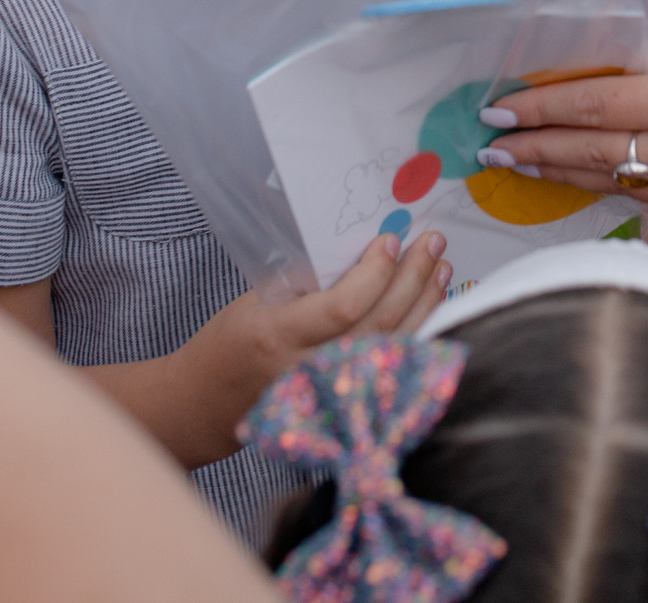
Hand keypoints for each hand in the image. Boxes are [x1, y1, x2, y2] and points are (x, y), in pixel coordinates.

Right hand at [187, 231, 449, 458]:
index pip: (342, 308)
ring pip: (392, 348)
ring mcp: (328, 394)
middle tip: (432, 243)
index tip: (391, 241)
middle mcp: (308, 370)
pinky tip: (429, 307)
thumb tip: (362, 252)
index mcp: (278, 336)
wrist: (207, 403)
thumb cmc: (229, 341)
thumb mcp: (255, 301)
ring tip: (440, 268)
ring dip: (423, 305)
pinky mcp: (342, 405)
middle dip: (411, 280)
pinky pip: (389, 367)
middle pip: (377, 326)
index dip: (374, 274)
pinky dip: (415, 334)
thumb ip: (304, 284)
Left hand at [485, 11, 647, 203]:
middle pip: (592, 152)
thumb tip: (603, 56)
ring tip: (521, 169)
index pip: (590, 106)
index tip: (498, 112)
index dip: (539, 110)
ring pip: (616, 182)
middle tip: (490, 151)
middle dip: (536, 152)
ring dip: (563, 175)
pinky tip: (582, 177)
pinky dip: (609, 184)